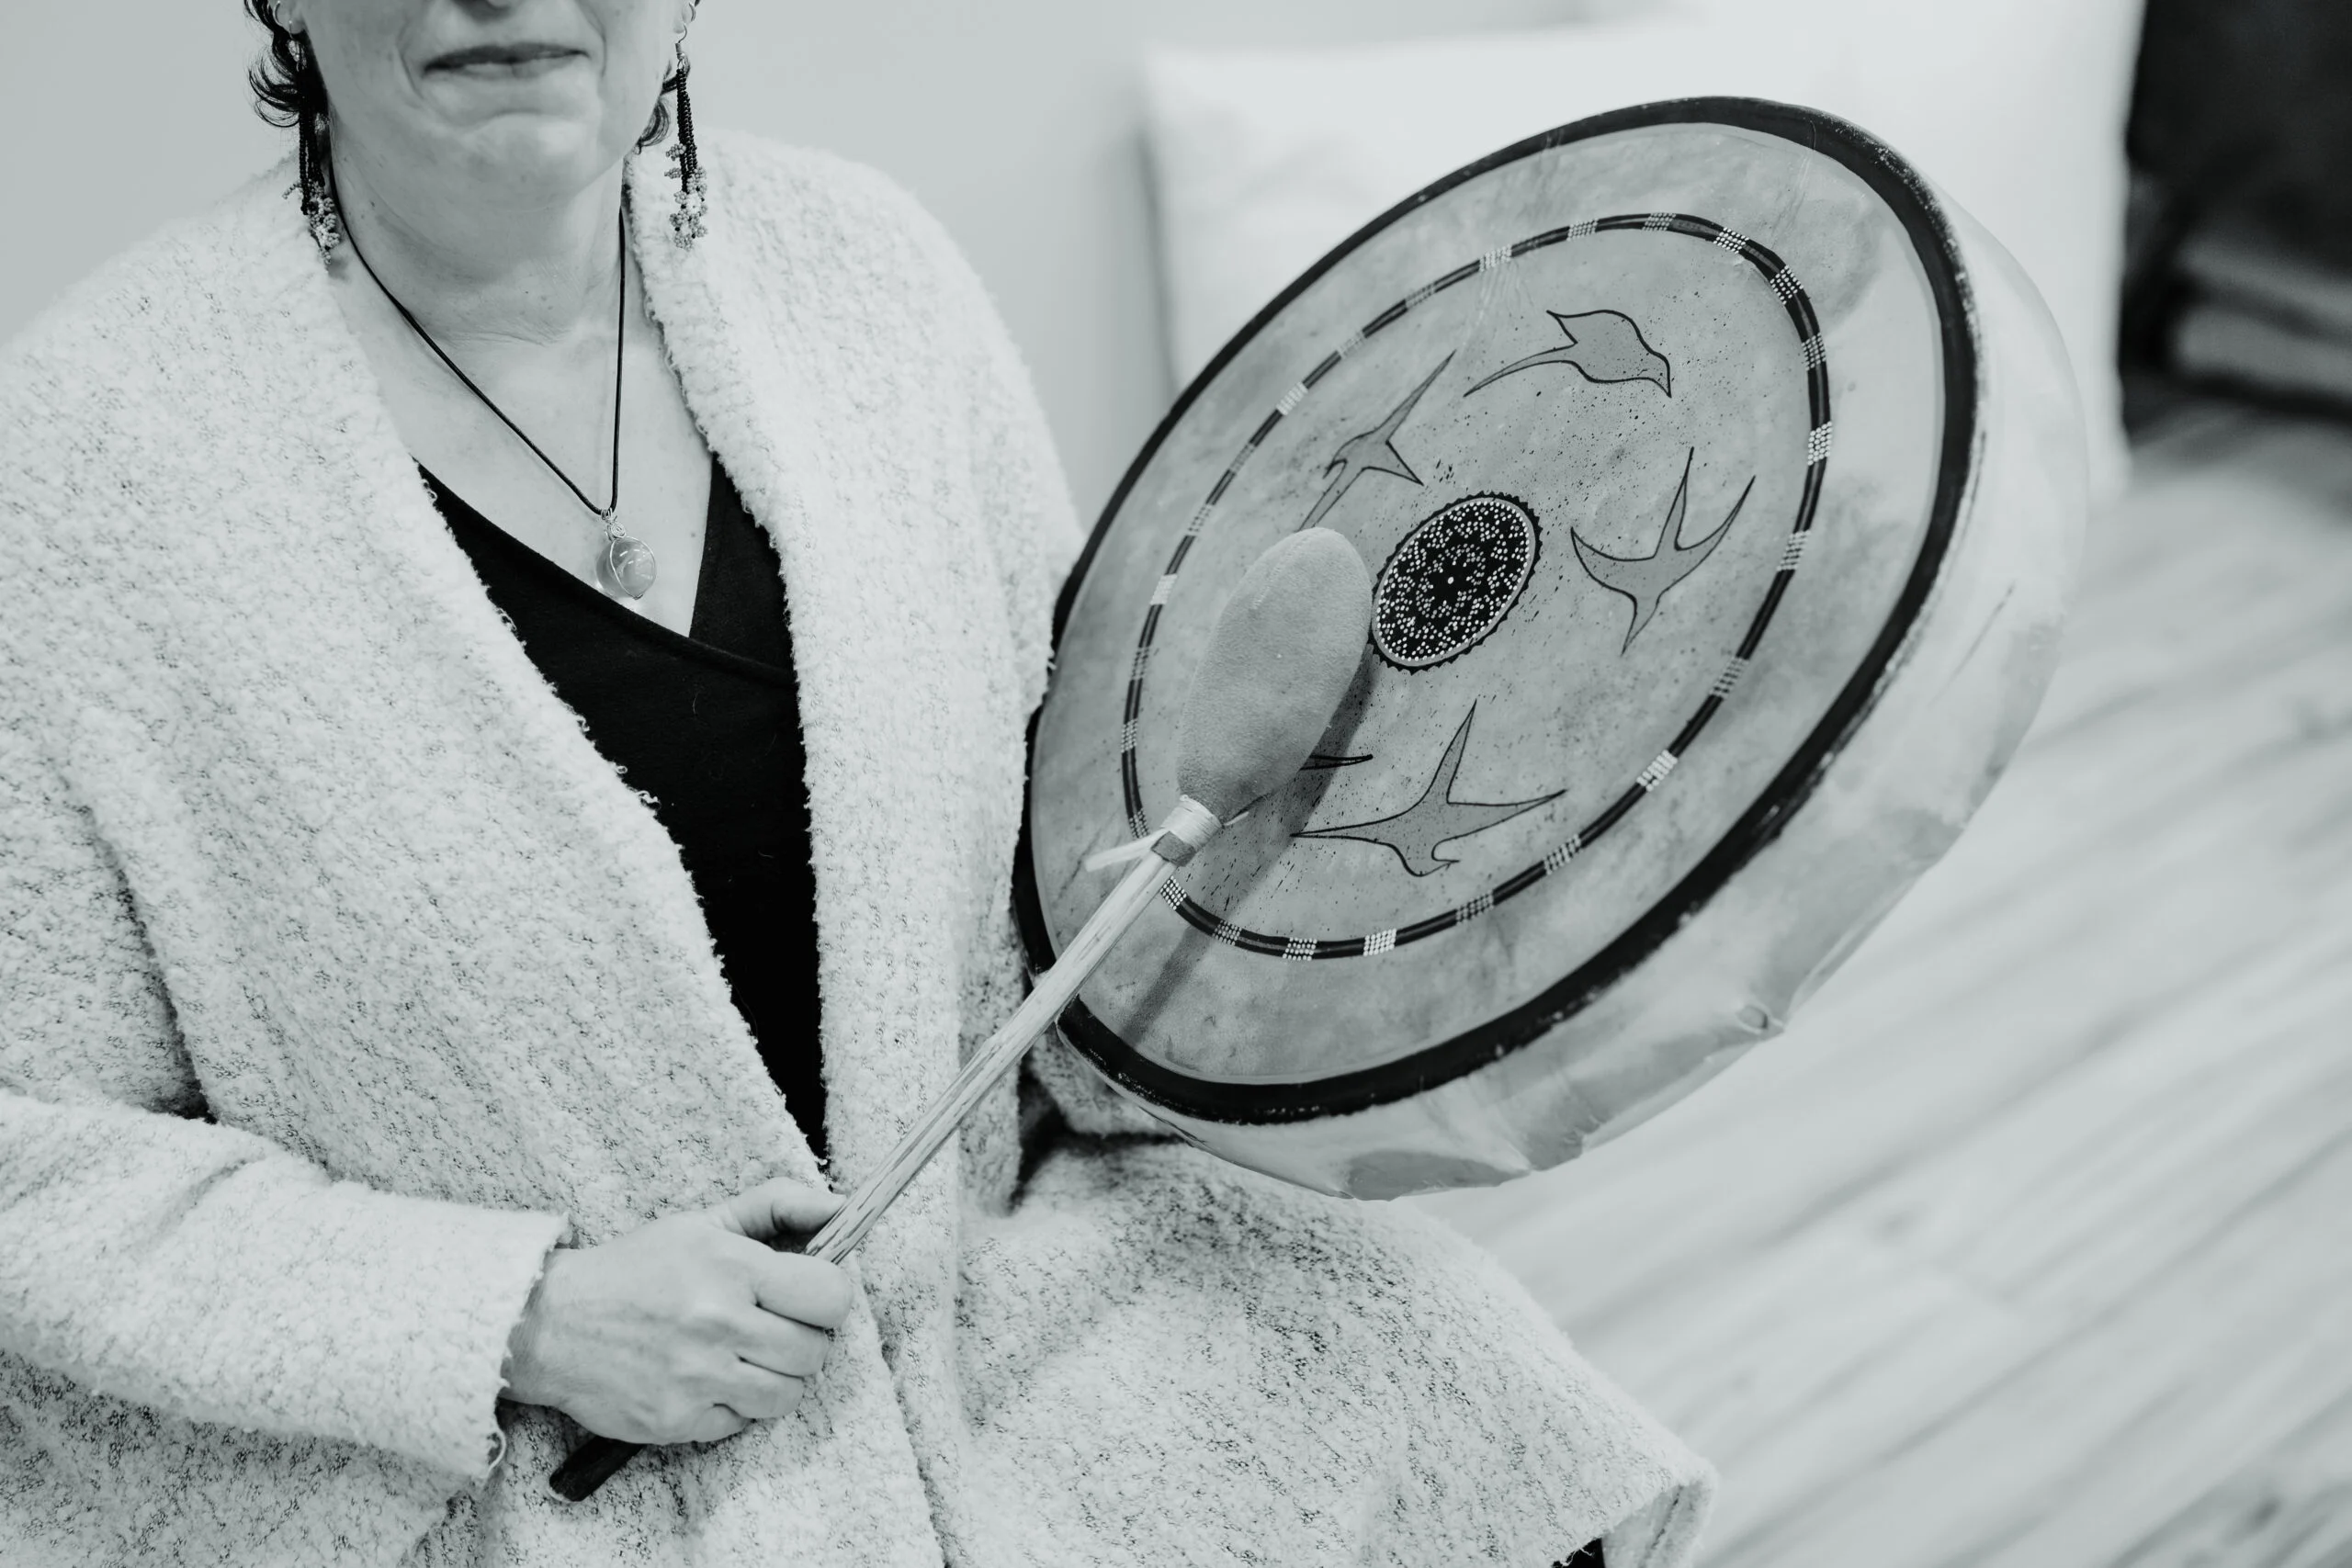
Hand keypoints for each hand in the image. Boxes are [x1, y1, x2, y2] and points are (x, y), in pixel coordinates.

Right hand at [502, 1178, 850, 1444]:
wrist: (552, 1323)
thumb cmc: (636, 1269)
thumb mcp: (705, 1222)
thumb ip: (779, 1206)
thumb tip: (843, 1208)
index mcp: (731, 1267)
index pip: (831, 1295)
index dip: (829, 1296)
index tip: (809, 1295)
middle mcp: (718, 1324)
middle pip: (815, 1351)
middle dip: (804, 1339)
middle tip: (773, 1327)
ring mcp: (699, 1378)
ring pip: (788, 1395)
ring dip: (775, 1377)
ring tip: (744, 1355)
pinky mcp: (678, 1421)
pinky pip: (743, 1424)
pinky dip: (735, 1406)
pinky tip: (709, 1380)